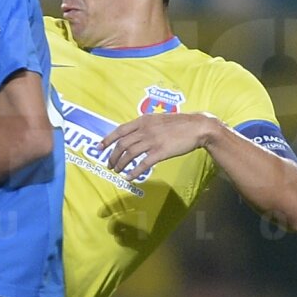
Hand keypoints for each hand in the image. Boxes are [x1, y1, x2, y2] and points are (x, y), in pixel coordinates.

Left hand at [98, 111, 216, 175]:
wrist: (197, 127)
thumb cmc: (179, 124)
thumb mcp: (158, 119)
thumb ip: (144, 126)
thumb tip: (131, 135)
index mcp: (143, 120)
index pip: (119, 130)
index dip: (107, 140)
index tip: (99, 148)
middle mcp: (145, 130)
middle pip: (122, 144)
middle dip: (113, 156)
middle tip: (110, 164)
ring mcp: (152, 141)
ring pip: (129, 155)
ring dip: (120, 164)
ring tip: (117, 171)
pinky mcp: (161, 152)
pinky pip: (142, 164)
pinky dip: (133, 172)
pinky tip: (129, 177)